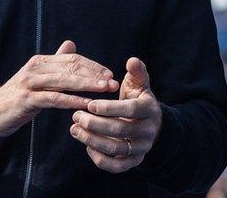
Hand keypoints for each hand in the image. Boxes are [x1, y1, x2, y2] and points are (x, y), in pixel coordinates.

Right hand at [0, 40, 118, 136]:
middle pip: (71, 67)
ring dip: (87, 85)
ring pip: (65, 81)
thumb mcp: (38, 77)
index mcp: (41, 61)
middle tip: (112, 82)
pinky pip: (54, 98)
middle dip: (94, 75)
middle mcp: (36, 68)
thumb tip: (71, 45)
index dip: (92, 66)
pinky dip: (72, 100)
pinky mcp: (27, 99)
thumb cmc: (19, 96)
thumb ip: (55, 62)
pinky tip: (86, 104)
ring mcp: (30, 83)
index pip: (72, 59)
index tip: (109, 73)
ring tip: (104, 90)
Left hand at [70, 57, 161, 172]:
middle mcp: (148, 131)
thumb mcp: (139, 85)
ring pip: (115, 148)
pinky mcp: (134, 162)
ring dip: (92, 140)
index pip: (130, 109)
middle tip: (76, 115)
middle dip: (95, 124)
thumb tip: (132, 60)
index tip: (89, 104)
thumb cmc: (138, 100)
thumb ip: (136, 72)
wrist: (151, 125)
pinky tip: (86, 145)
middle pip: (120, 130)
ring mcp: (141, 148)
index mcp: (150, 109)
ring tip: (74, 128)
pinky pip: (115, 166)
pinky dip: (99, 158)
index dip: (110, 107)